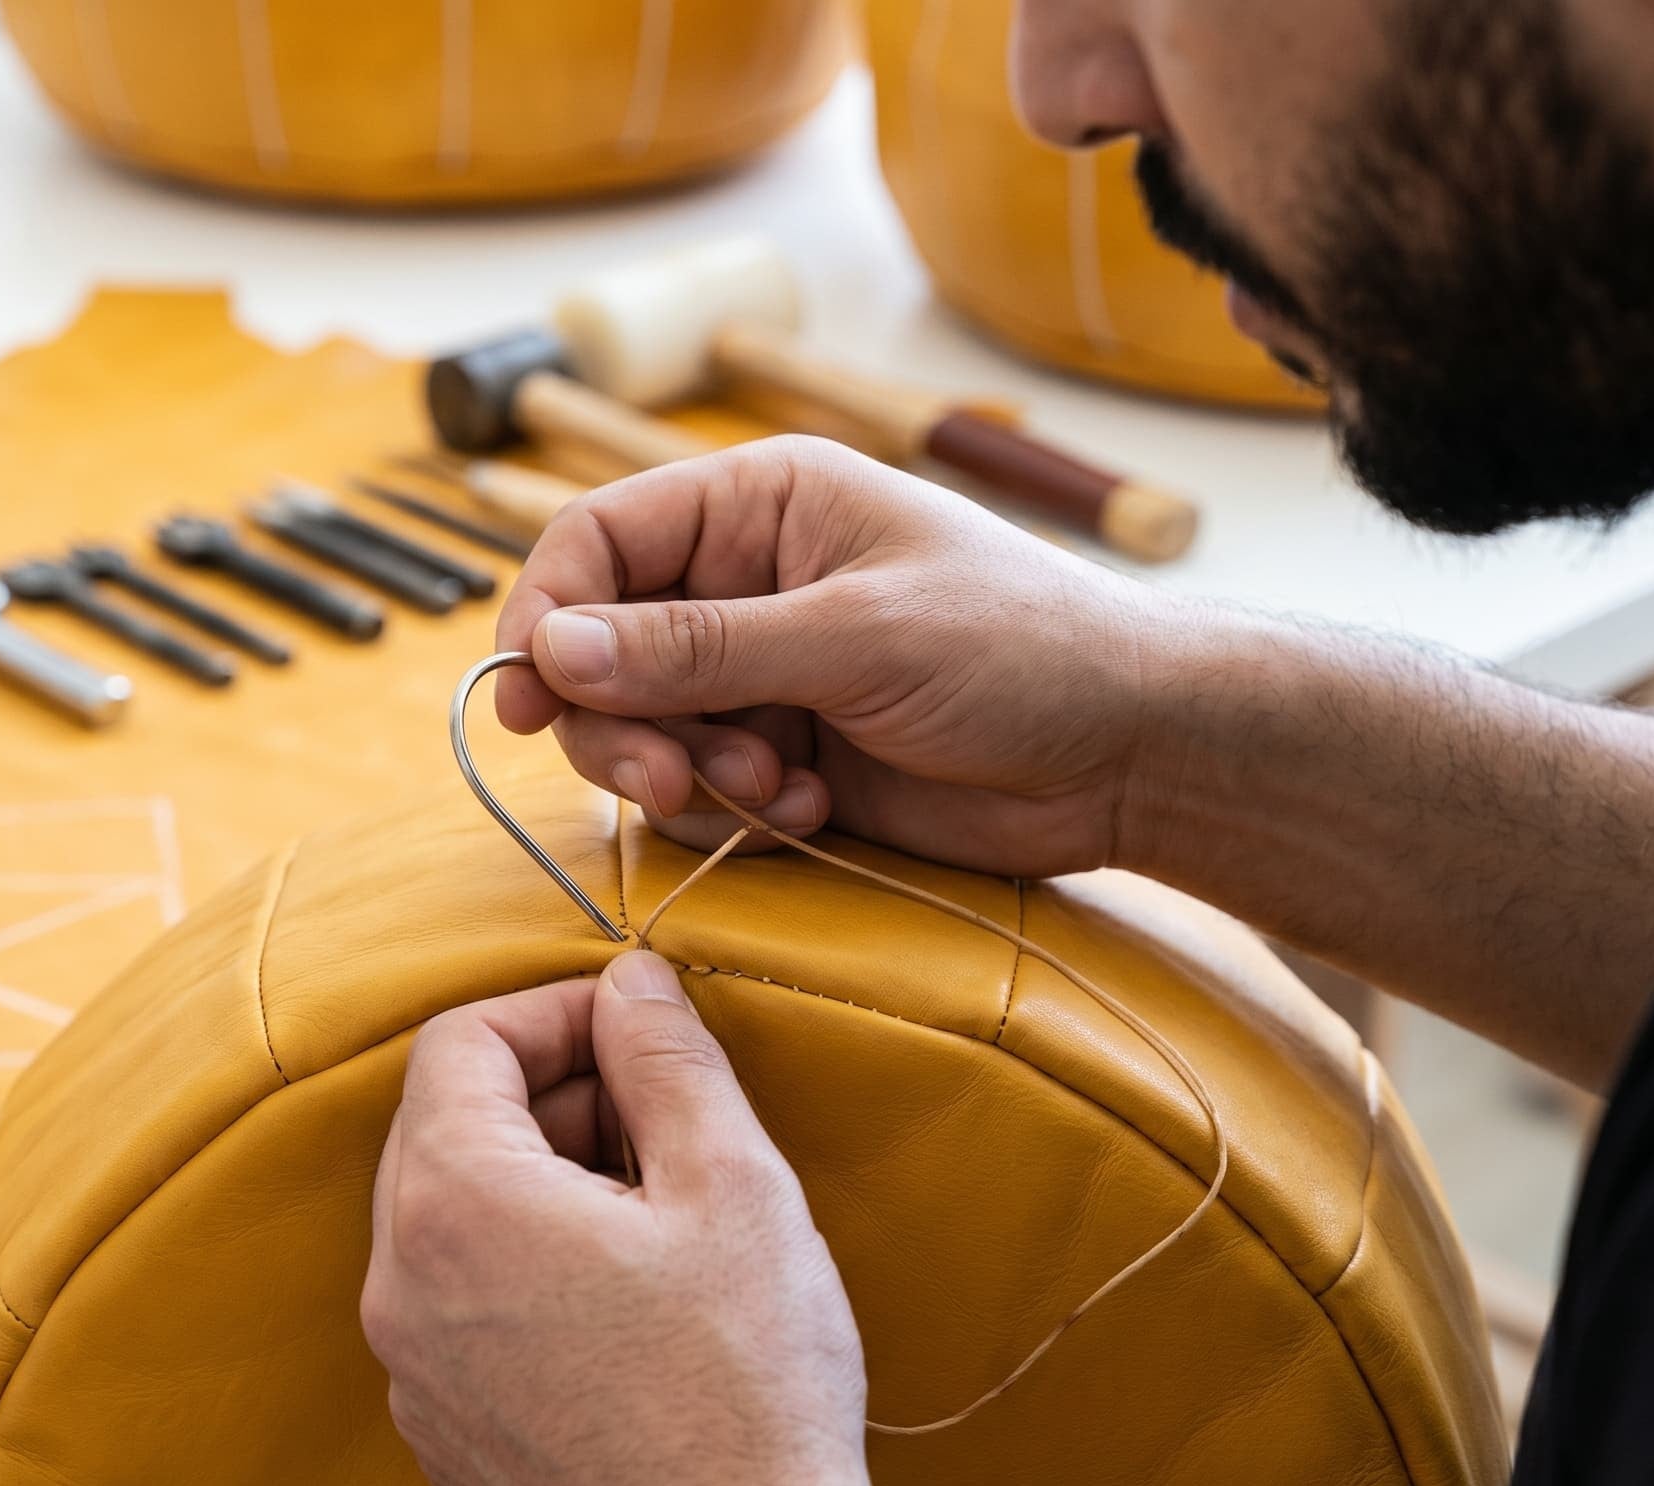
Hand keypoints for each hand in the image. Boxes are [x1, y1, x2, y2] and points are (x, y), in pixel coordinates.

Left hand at [362, 952, 969, 1485]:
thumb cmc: (747, 1384)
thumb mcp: (731, 1182)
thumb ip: (667, 1056)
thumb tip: (631, 979)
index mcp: (452, 1203)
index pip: (461, 1042)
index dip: (556, 1012)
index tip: (639, 1031)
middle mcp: (398, 1285)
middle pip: (444, 1126)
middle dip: (550, 1095)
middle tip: (663, 1119)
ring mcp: (410, 1374)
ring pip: (451, 1220)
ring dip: (541, 1183)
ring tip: (658, 1214)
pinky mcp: (442, 1438)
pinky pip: (458, 1308)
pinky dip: (524, 1270)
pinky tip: (627, 1303)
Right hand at [493, 435, 1174, 875]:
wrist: (1131, 756)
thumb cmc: (1021, 652)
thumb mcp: (854, 636)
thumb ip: (698, 649)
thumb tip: (552, 649)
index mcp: (760, 505)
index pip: (598, 542)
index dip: (544, 615)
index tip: (523, 701)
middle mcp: (745, 582)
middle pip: (598, 648)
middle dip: (617, 722)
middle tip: (668, 781)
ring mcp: (761, 673)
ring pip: (640, 728)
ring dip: (685, 774)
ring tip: (771, 793)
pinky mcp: (782, 754)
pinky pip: (699, 789)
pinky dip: (737, 812)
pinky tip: (812, 811)